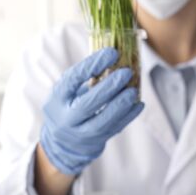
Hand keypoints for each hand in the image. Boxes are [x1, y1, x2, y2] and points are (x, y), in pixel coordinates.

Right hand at [39, 48, 143, 175]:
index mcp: (57, 99)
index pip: (72, 80)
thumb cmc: (68, 105)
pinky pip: (114, 129)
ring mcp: (82, 133)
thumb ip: (84, 76)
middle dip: (109, 87)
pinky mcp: (97, 141)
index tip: (111, 53)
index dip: (91, 65)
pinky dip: (128, 116)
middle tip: (126, 72)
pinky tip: (138, 104)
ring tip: (133, 90)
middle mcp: (67, 118)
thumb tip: (113, 54)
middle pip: (88, 104)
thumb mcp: (67, 91)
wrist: (62, 141)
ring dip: (120, 104)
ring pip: (103, 121)